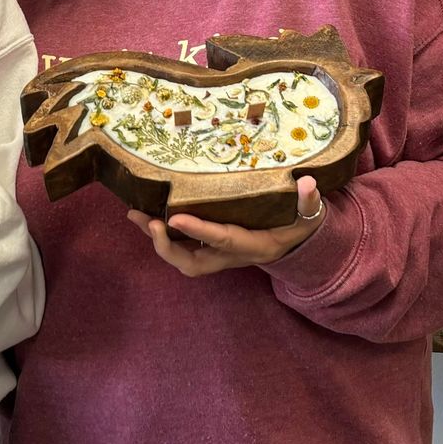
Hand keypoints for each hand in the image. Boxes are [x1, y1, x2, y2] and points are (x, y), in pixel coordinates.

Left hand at [125, 175, 326, 277]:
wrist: (292, 247)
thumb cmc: (297, 227)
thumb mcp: (308, 217)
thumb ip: (308, 203)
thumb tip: (306, 182)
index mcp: (252, 246)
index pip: (222, 239)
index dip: (198, 230)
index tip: (174, 217)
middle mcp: (228, 256)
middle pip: (191, 261)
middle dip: (167, 246)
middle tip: (150, 223)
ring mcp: (214, 255)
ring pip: (179, 255)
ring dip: (155, 238)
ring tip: (134, 215)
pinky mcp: (205, 247)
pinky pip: (177, 245)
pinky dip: (158, 233)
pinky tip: (140, 214)